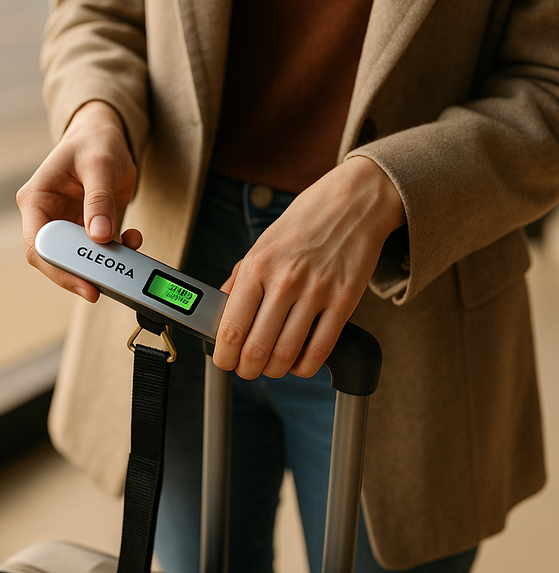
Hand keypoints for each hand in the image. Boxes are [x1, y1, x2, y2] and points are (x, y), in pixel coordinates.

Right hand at [16, 100, 142, 300]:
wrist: (107, 135)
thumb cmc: (94, 142)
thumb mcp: (99, 165)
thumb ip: (99, 200)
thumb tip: (100, 236)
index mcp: (37, 199)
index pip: (38, 245)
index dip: (58, 269)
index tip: (85, 283)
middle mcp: (48, 216)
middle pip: (57, 259)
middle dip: (84, 272)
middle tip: (109, 283)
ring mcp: (69, 225)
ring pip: (81, 259)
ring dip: (106, 262)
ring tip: (129, 252)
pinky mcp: (89, 229)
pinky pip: (101, 250)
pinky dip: (119, 251)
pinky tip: (133, 239)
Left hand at [213, 157, 404, 378]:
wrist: (352, 203)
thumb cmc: (304, 223)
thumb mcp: (262, 244)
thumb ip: (240, 279)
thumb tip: (221, 312)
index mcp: (257, 266)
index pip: (231, 327)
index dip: (224, 355)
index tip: (225, 361)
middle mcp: (285, 280)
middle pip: (256, 347)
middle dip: (248, 369)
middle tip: (248, 369)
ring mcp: (316, 291)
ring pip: (287, 353)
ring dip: (275, 370)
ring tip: (272, 366)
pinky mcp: (344, 301)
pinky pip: (320, 349)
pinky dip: (305, 366)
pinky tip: (299, 363)